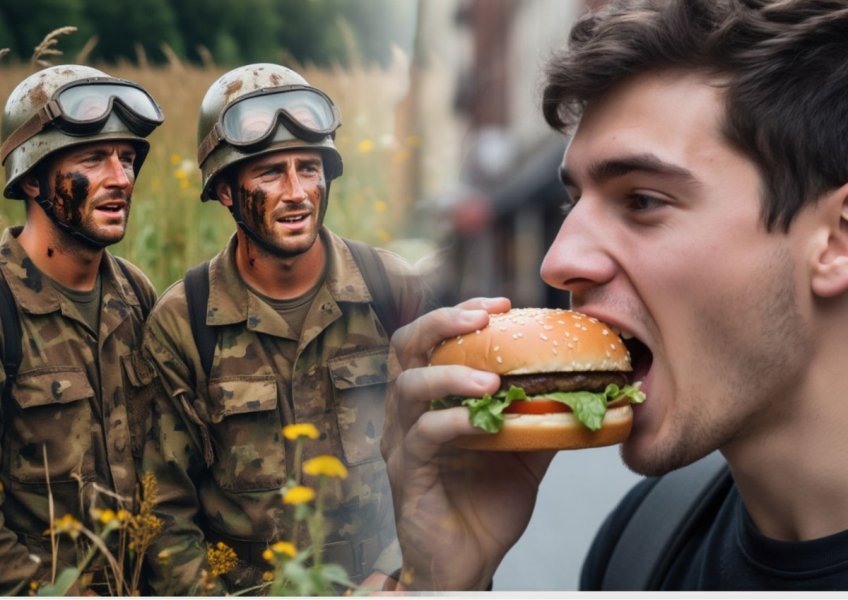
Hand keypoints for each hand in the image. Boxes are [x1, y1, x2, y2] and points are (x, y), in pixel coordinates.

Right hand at [382, 297, 556, 590]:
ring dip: (451, 373)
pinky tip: (483, 422)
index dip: (460, 312)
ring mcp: (403, 441)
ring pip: (409, 387)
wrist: (469, 560)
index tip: (501, 304)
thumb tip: (579, 387)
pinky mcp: (408, 473)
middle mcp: (408, 412)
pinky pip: (424, 435)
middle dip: (442, 322)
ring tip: (491, 379)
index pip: (430, 338)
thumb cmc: (487, 502)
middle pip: (404, 347)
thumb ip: (539, 416)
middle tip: (483, 318)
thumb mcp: (523, 450)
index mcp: (431, 398)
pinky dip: (454, 421)